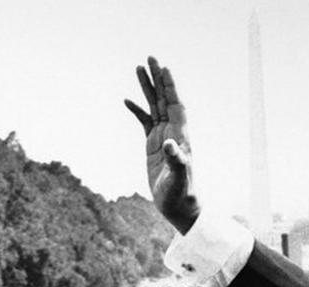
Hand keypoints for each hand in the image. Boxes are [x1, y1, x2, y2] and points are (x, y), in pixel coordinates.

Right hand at [125, 57, 199, 233]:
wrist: (179, 207)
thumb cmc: (181, 194)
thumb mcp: (178, 178)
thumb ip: (176, 160)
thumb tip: (169, 144)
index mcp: (180, 135)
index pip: (175, 104)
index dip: (170, 87)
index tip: (164, 68)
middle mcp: (173, 132)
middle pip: (164, 99)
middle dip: (157, 79)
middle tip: (150, 58)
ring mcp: (162, 137)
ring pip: (154, 106)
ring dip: (147, 88)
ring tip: (138, 69)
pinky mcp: (153, 146)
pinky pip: (144, 122)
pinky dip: (137, 110)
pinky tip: (127, 100)